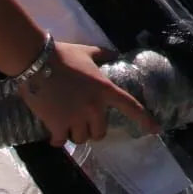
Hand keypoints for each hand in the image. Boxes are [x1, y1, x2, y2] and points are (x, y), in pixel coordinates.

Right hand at [19, 42, 159, 146]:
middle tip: (81, 120)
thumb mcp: (87, 52)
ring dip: (74, 134)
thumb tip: (115, 54)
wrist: (36, 61)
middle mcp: (94, 107)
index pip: (130, 106)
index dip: (145, 119)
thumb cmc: (62, 55)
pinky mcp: (57, 124)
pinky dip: (57, 139)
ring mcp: (76, 117)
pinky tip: (53, 134)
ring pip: (81, 138)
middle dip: (91, 129)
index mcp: (104, 89)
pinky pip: (61, 141)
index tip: (156, 130)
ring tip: (65, 124)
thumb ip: (103, 55)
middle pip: (100, 132)